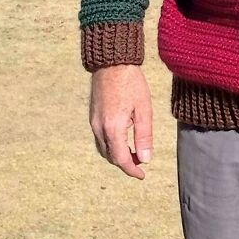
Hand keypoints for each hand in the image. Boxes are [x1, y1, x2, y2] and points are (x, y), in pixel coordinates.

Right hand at [90, 64, 153, 179]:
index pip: (121, 159)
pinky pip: (100, 139)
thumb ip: (144, 135)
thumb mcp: (143, 108)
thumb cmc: (131, 82)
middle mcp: (99, 129)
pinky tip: (123, 139)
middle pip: (110, 157)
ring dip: (117, 155)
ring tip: (134, 152)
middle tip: (142, 162)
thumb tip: (146, 159)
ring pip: (103, 149)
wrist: (112, 62)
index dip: (132, 170)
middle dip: (125, 163)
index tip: (142, 175)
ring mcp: (93, 123)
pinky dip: (111, 146)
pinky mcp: (93, 117)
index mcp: (113, 128)